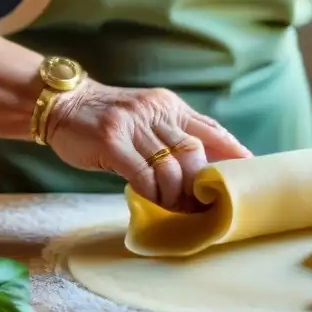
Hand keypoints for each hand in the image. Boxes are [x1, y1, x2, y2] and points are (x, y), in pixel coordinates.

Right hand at [45, 81, 251, 210]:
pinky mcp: (110, 142)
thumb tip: (204, 165)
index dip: (232, 151)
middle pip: (193, 152)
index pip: (209, 129)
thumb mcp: (146, 116)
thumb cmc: (107, 119)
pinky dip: (152, 193)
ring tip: (177, 208)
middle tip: (204, 205)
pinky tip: (153, 201)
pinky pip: (142, 175)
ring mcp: (132, 126)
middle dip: (201, 183)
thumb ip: (171, 134)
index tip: (250, 171)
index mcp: (169, 105)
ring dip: (177, 194)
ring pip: (170, 167)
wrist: (62, 103)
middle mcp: (155, 111)